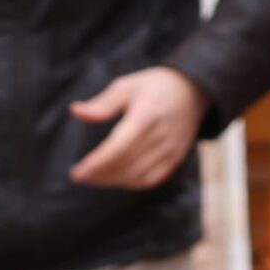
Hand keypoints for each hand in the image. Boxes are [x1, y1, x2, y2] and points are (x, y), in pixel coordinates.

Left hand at [68, 66, 210, 189]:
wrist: (193, 91)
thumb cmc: (155, 86)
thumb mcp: (127, 86)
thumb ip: (102, 104)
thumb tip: (76, 111)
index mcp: (146, 116)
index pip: (118, 148)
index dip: (97, 164)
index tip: (77, 172)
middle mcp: (161, 136)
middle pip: (126, 165)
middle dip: (100, 175)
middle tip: (80, 176)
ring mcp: (171, 150)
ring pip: (138, 176)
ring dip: (113, 181)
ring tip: (94, 178)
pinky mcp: (175, 159)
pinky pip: (152, 179)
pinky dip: (131, 183)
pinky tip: (116, 179)